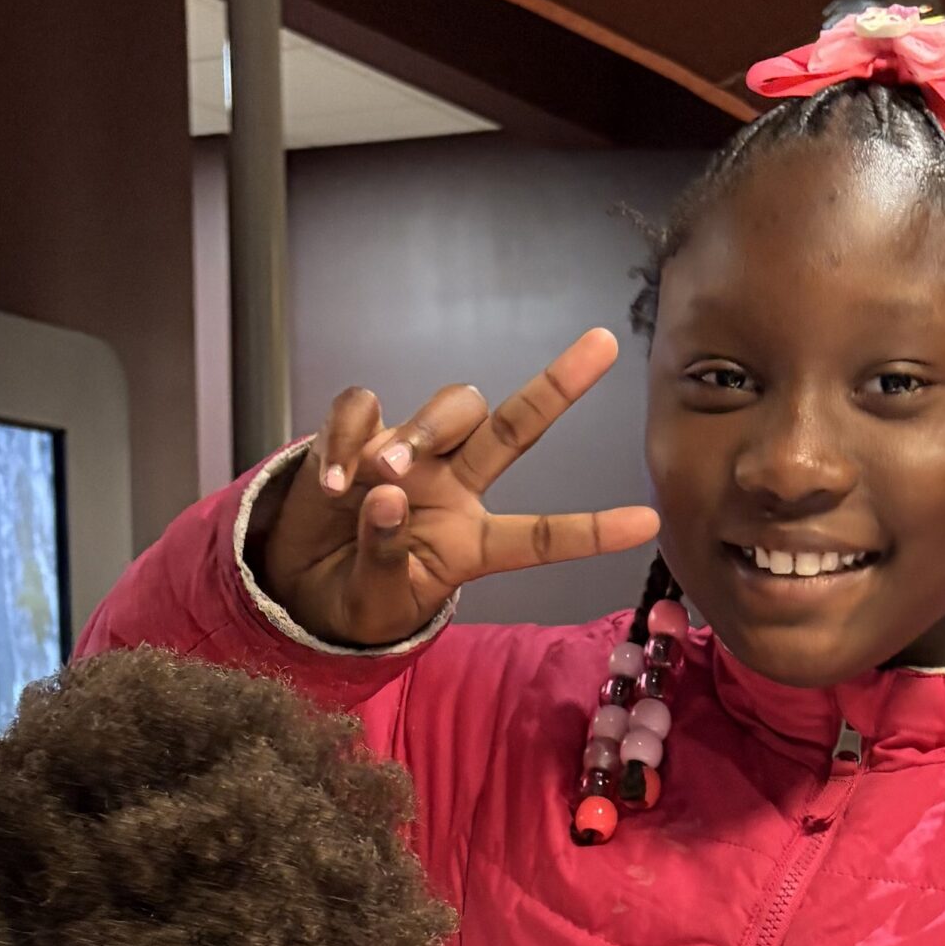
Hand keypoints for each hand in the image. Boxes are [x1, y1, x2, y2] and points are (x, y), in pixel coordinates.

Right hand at [259, 327, 660, 646]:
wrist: (295, 585)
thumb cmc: (353, 597)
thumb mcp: (374, 601)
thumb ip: (386, 557)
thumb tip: (390, 496)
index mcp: (474, 543)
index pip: (542, 537)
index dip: (593, 530)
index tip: (649, 522)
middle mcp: (454, 489)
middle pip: (514, 427)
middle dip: (559, 385)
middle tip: (604, 344)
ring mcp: (410, 455)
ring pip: (448, 408)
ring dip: (421, 432)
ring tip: (382, 476)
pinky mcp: (359, 433)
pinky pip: (364, 409)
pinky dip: (348, 436)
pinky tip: (332, 482)